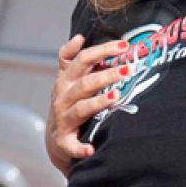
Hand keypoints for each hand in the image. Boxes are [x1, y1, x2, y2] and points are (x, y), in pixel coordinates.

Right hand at [45, 34, 127, 175]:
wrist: (56, 139)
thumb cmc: (69, 103)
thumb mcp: (68, 80)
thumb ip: (74, 59)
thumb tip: (79, 36)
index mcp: (66, 80)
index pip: (81, 60)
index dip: (100, 51)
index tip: (122, 45)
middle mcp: (63, 96)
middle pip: (85, 82)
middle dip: (106, 75)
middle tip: (128, 69)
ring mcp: (63, 118)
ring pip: (81, 108)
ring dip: (98, 102)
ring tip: (116, 97)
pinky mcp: (63, 141)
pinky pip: (71, 145)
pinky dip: (80, 148)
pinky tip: (91, 149)